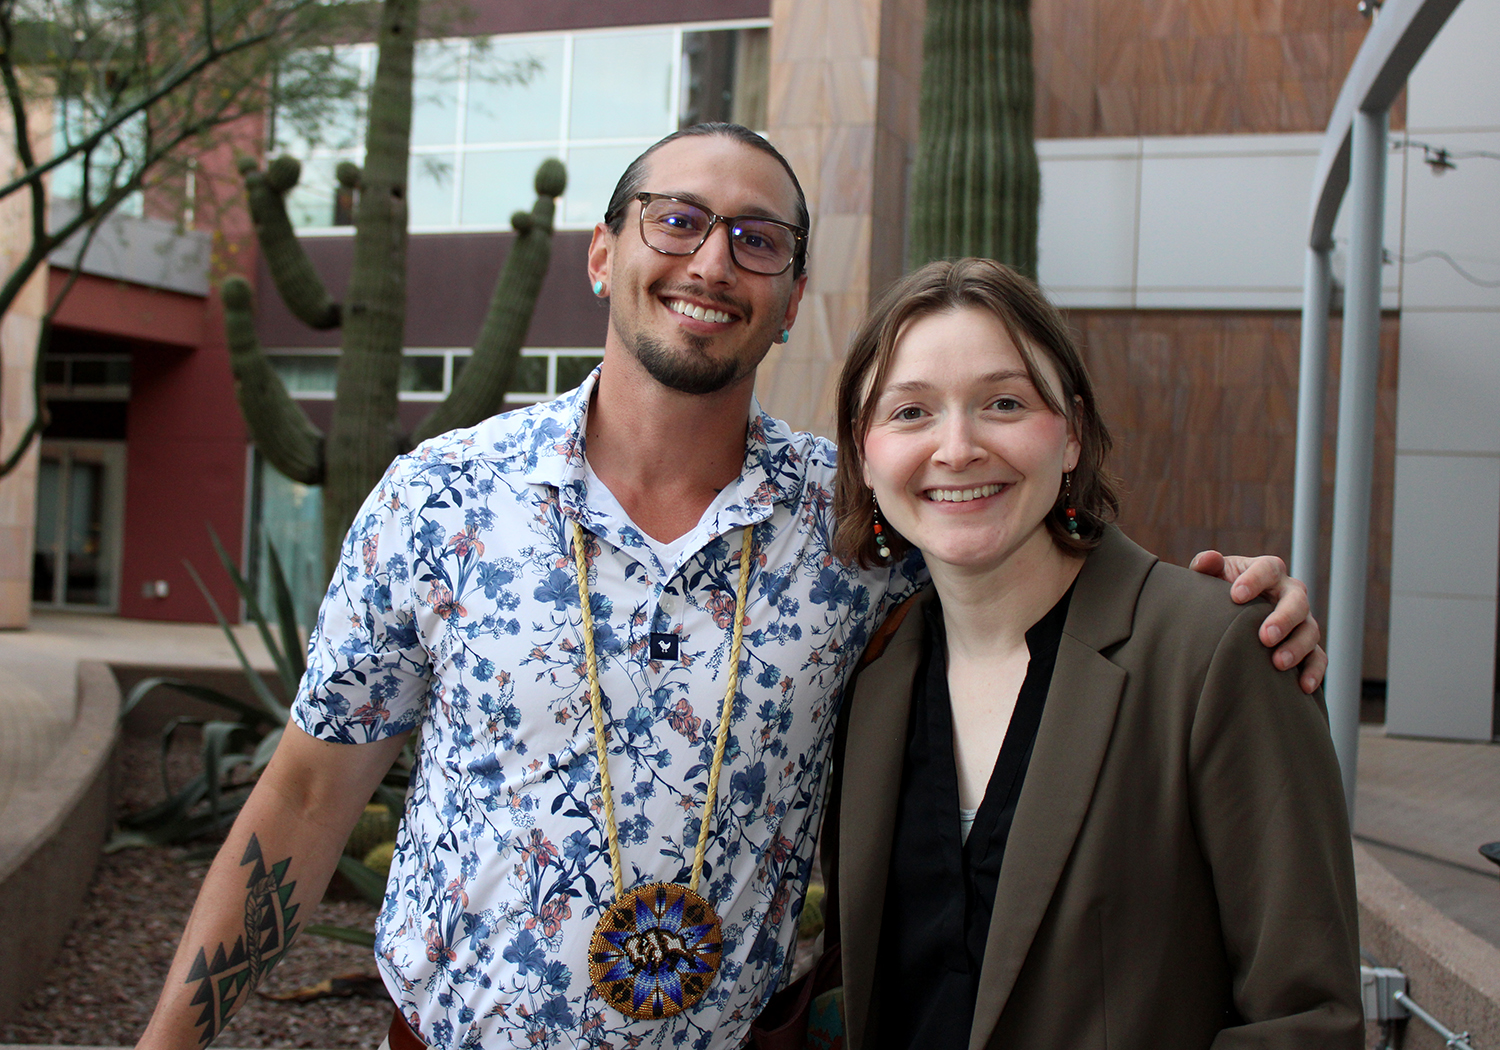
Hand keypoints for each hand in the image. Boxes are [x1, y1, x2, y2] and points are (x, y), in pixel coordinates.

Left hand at [1188, 551, 1325, 694]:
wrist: (1230, 615)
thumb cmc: (1221, 592)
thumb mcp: (1212, 577)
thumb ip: (1206, 567)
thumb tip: (1208, 559)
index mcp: (1268, 571)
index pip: (1268, 569)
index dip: (1254, 580)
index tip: (1235, 596)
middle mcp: (1290, 593)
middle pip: (1297, 600)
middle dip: (1283, 618)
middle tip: (1265, 636)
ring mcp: (1301, 620)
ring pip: (1310, 629)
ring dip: (1297, 647)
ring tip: (1277, 663)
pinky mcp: (1307, 645)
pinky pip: (1318, 657)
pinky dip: (1314, 671)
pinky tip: (1302, 687)